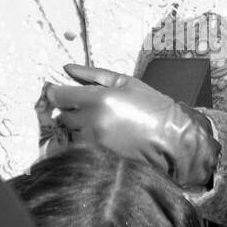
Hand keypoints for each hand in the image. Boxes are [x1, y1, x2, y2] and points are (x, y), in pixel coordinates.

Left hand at [43, 64, 219, 189]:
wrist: (172, 137)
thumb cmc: (151, 106)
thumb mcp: (125, 82)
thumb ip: (92, 74)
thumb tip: (66, 68)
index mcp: (99, 99)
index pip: (59, 96)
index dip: (55, 93)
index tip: (58, 92)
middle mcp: (92, 122)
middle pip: (62, 116)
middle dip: (69, 111)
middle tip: (85, 108)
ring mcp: (94, 143)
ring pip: (70, 133)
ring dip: (77, 128)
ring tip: (99, 123)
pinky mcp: (98, 158)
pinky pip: (79, 148)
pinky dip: (85, 142)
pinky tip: (102, 137)